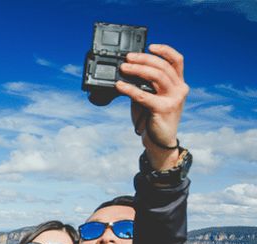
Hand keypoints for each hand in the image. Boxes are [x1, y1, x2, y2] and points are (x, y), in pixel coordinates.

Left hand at [116, 44, 187, 169]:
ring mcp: (174, 98)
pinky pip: (144, 95)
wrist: (159, 141)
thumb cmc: (153, 118)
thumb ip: (145, 84)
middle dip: (144, 59)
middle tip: (128, 58)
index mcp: (178, 83)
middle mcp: (179, 89)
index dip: (165, 50)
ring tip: (123, 68)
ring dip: (137, 70)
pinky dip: (129, 88)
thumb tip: (127, 71)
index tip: (150, 46)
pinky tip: (119, 85)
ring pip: (156, 76)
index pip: (177, 61)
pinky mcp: (164, 108)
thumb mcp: (151, 96)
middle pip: (163, 66)